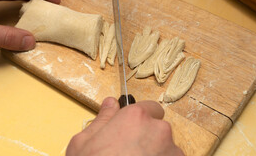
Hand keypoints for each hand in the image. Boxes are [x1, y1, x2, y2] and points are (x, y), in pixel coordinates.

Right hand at [66, 97, 183, 155]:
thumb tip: (111, 104)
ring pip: (167, 148)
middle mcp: (158, 130)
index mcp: (136, 117)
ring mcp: (171, 152)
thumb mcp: (83, 142)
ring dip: (156, 155)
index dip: (140, 119)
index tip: (132, 130)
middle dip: (148, 138)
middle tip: (130, 153)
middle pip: (159, 128)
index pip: (150, 107)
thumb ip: (102, 119)